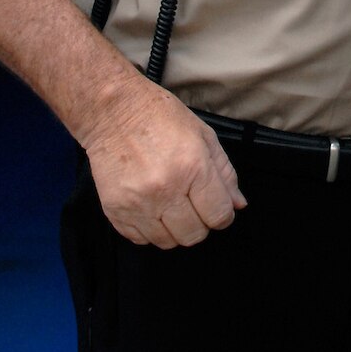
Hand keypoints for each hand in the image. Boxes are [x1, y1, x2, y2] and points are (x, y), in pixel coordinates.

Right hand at [80, 79, 245, 247]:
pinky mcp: (115, 209)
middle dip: (199, 223)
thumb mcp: (203, 135)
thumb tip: (237, 204)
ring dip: (173, 228)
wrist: (113, 110)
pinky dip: (148, 230)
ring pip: (167, 242)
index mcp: (193, 167)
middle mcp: (165, 189)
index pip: (218, 215)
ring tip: (169, 205)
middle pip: (194, 235)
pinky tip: (150, 207)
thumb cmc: (159, 117)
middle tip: (192, 204)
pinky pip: (140, 239)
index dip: (222, 215)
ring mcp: (138, 202)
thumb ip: (224, 173)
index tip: (216, 207)